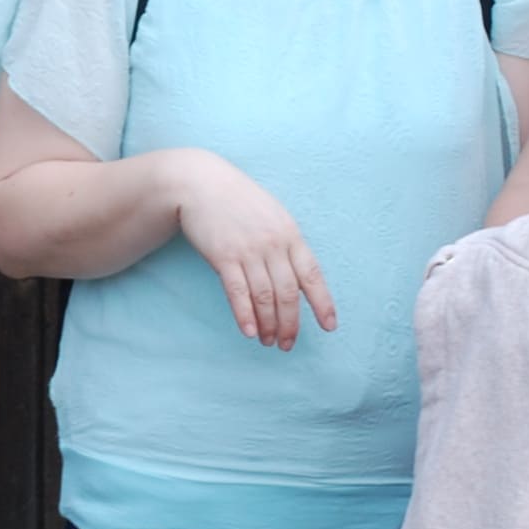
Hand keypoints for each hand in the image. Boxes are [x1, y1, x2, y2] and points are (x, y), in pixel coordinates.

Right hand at [169, 153, 335, 350]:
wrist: (201, 183)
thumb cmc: (238, 201)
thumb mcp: (273, 216)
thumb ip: (285, 244)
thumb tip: (296, 278)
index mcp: (290, 234)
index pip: (312, 275)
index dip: (322, 303)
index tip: (328, 326)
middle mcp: (273, 244)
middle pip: (288, 293)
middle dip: (290, 324)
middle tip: (288, 344)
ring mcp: (249, 250)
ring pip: (264, 297)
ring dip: (268, 324)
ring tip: (269, 342)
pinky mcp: (223, 255)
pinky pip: (238, 292)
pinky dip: (245, 315)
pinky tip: (250, 332)